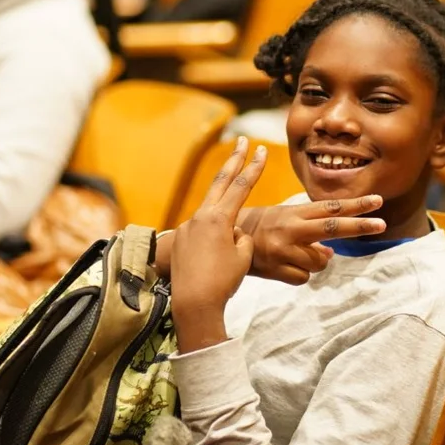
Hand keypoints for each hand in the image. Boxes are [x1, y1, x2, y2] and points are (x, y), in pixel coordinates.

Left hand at [168, 137, 264, 351]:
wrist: (194, 303)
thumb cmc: (222, 281)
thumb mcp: (243, 256)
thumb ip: (242, 237)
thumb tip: (235, 232)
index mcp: (218, 218)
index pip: (241, 186)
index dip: (254, 168)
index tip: (262, 150)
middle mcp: (200, 217)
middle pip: (220, 182)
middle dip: (234, 161)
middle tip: (243, 141)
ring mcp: (188, 228)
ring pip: (210, 212)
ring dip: (223, 217)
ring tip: (228, 247)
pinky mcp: (181, 240)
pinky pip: (201, 232)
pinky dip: (212, 238)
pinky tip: (214, 260)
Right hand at [239, 195, 386, 284]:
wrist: (225, 240)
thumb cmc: (261, 226)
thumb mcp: (285, 219)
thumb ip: (310, 229)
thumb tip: (331, 251)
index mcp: (294, 213)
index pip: (331, 207)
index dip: (356, 205)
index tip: (378, 201)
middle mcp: (292, 229)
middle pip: (332, 227)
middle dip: (359, 226)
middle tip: (382, 224)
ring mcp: (285, 250)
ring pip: (320, 261)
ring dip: (316, 260)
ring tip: (297, 253)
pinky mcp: (277, 269)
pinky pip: (304, 277)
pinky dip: (300, 274)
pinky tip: (285, 265)